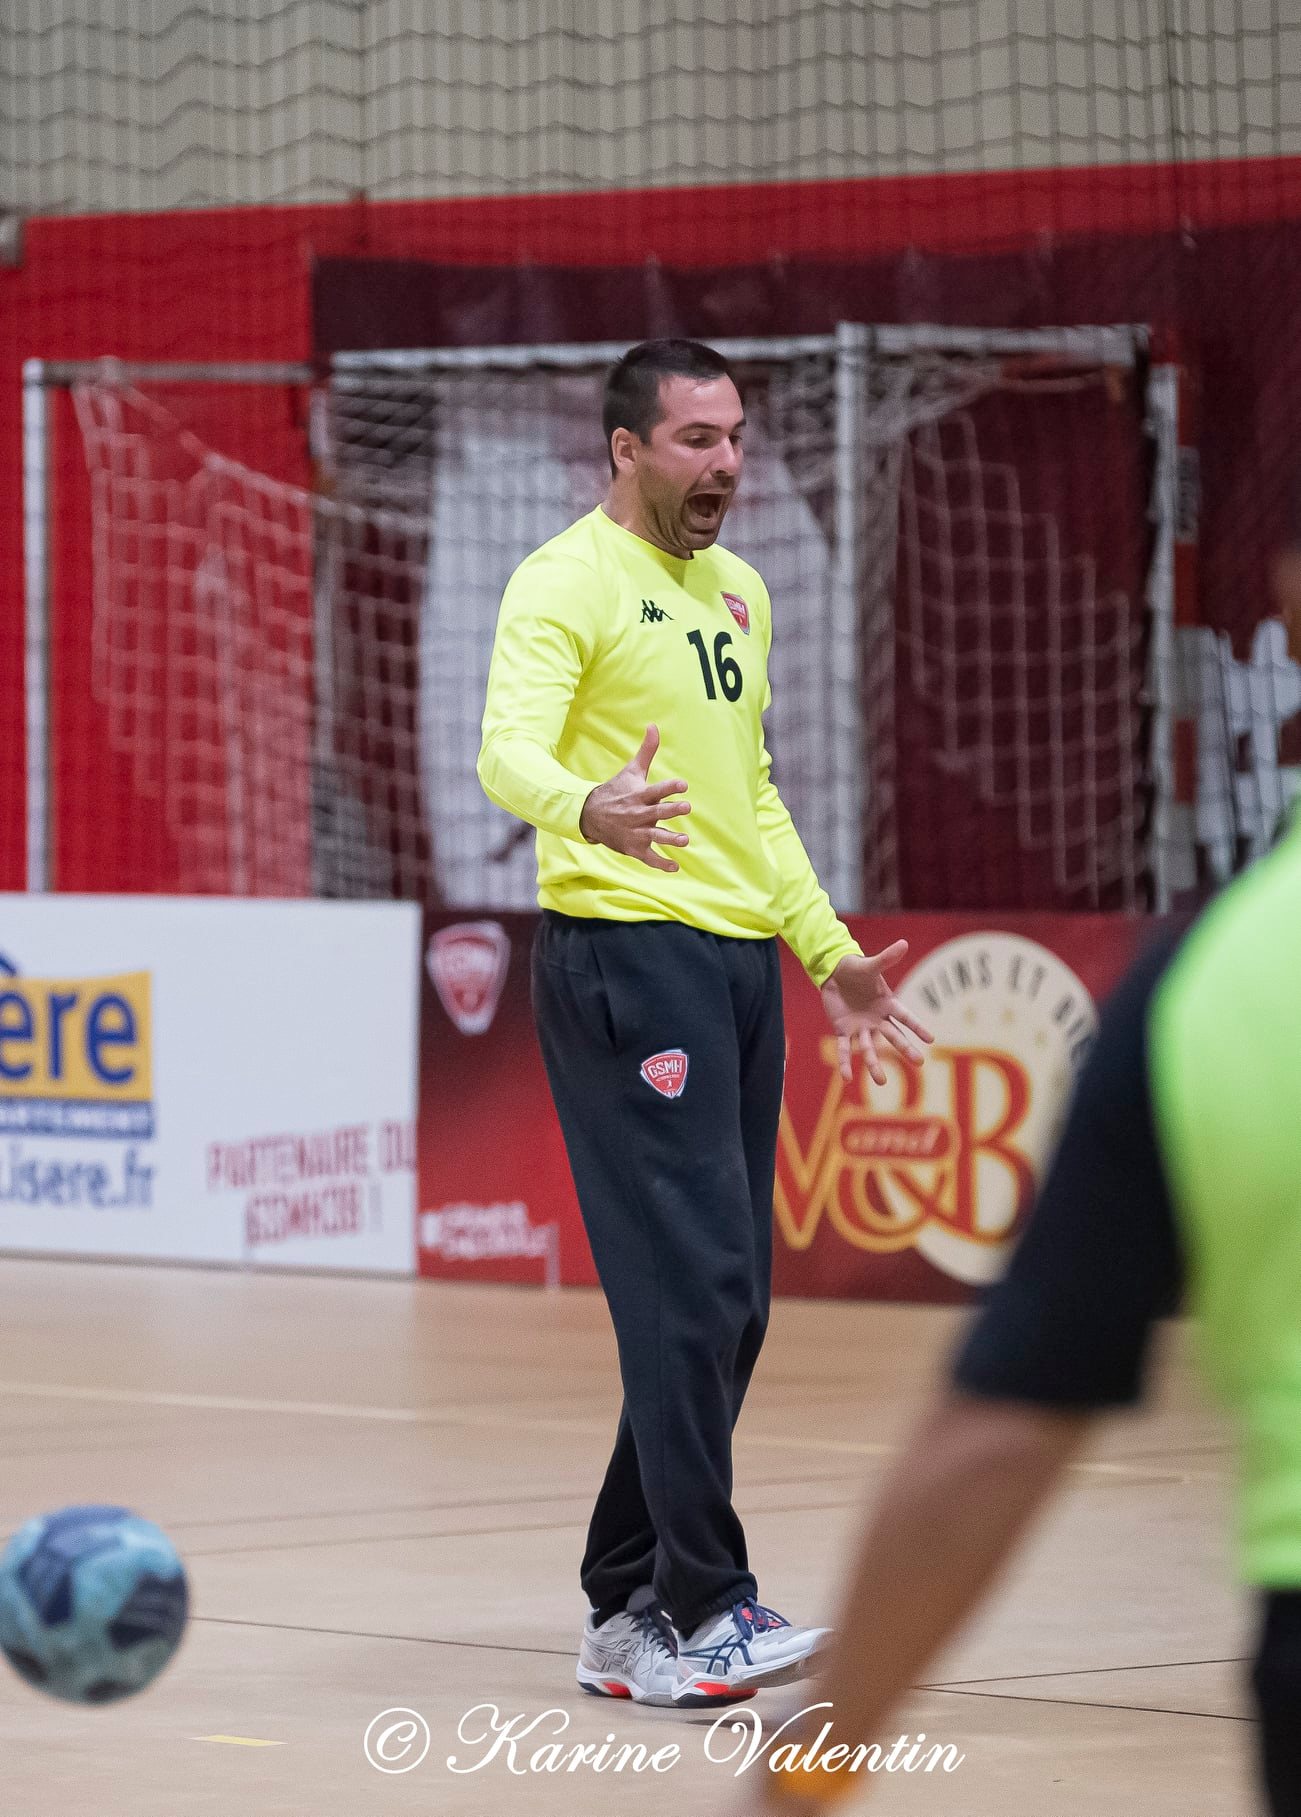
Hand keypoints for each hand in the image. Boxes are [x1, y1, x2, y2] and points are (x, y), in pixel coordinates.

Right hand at [579, 725, 690, 872]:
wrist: (591, 815)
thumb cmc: (617, 791)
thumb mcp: (631, 770)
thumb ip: (647, 751)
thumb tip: (654, 725)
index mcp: (640, 795)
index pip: (657, 790)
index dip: (670, 787)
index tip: (683, 784)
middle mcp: (639, 814)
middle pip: (658, 813)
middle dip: (671, 811)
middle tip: (686, 807)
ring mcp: (637, 832)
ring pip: (655, 836)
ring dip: (670, 839)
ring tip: (684, 840)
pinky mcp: (635, 848)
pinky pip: (649, 858)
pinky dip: (661, 864)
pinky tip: (675, 867)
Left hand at [821, 943, 933, 1084]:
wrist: (835, 974)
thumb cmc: (857, 969)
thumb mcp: (871, 965)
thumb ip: (886, 958)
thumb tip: (904, 943)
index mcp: (887, 1004)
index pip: (905, 1017)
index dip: (917, 1027)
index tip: (931, 1039)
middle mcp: (877, 1019)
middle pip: (893, 1036)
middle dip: (905, 1048)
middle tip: (919, 1063)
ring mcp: (861, 1027)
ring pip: (870, 1048)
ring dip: (874, 1064)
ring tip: (881, 1083)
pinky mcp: (844, 1030)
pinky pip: (844, 1049)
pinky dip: (845, 1063)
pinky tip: (846, 1078)